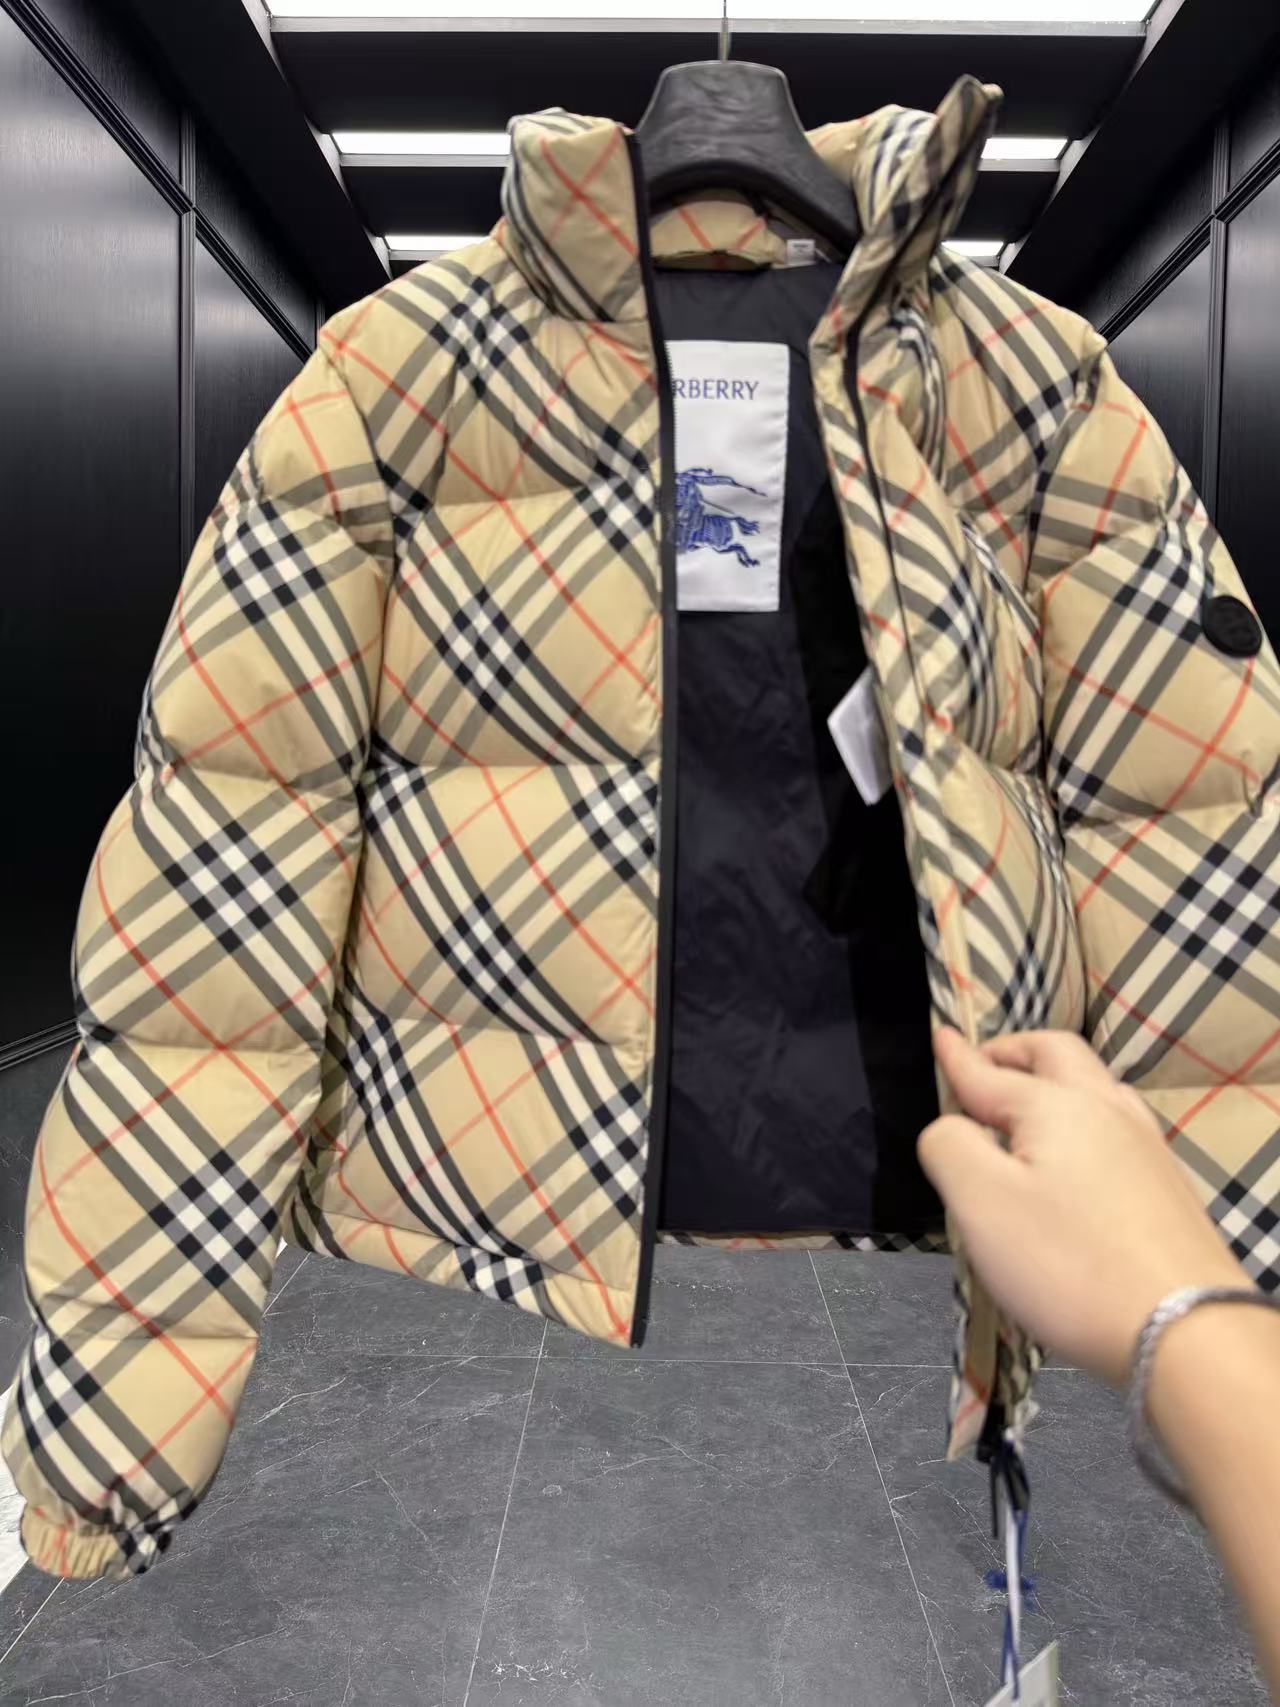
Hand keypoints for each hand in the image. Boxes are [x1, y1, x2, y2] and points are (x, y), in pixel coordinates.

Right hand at [918, 1028, 1244, 1385]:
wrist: (1184, 1332)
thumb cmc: (1068, 1264)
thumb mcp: (981, 1202)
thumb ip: (949, 1146)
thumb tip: (952, 1126)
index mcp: (1054, 1107)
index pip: (990, 1073)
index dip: (958, 1058)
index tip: (939, 1037)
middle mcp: (1106, 1111)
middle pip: (1057, 1055)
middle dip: (1014, 1052)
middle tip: (983, 1067)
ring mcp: (1145, 1148)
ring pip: (1096, 1088)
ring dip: (1053, 1083)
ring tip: (1024, 1111)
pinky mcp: (1166, 1188)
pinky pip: (1116, 1127)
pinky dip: (1082, 1120)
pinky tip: (1077, 1157)